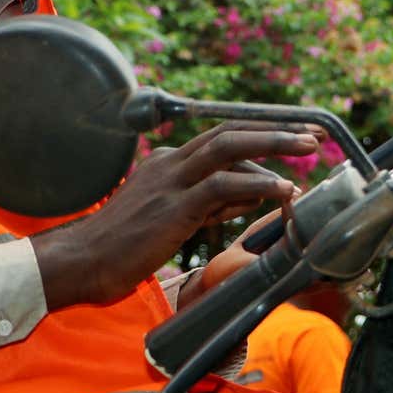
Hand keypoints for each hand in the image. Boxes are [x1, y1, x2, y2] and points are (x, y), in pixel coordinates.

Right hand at [30, 121, 317, 309]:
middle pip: (230, 131)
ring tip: (307, 151)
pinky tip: (283, 189)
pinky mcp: (173, 207)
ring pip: (229, 147)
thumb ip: (211, 202)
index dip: (261, 134)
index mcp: (167, 163)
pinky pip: (222, 186)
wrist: (80, 263)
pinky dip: (257, 183)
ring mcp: (170, 182)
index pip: (222, 139)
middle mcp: (170, 163)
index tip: (294, 137)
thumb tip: (254, 193)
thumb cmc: (122, 248)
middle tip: (312, 134)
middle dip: (275, 129)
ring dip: (273, 144)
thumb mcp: (172, 218)